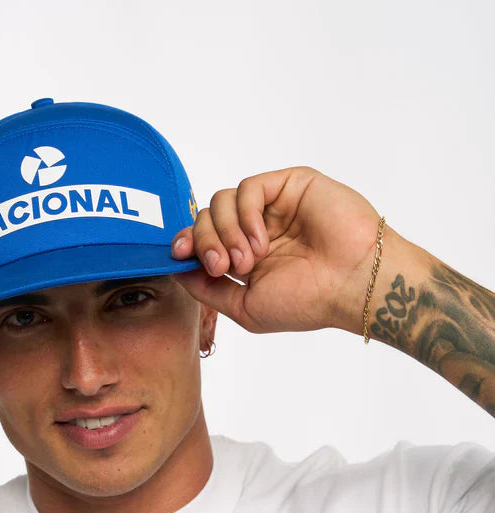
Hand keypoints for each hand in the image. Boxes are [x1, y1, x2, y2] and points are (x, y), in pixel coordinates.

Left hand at [171, 166, 387, 334]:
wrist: (354, 285)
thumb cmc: (308, 302)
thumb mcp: (245, 307)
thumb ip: (207, 290)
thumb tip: (177, 271)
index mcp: (246, 257)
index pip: (202, 239)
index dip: (185, 243)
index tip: (179, 255)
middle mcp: (256, 229)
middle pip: (206, 218)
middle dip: (204, 242)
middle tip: (223, 267)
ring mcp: (272, 207)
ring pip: (221, 201)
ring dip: (225, 232)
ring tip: (248, 260)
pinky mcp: (289, 185)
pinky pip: (247, 188)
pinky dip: (245, 214)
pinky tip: (262, 240)